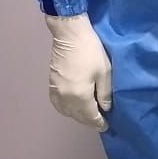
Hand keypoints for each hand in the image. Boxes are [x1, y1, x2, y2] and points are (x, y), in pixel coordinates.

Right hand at [45, 13, 111, 130]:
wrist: (69, 33)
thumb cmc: (90, 51)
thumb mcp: (104, 72)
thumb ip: (105, 93)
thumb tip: (105, 109)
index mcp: (80, 96)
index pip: (90, 117)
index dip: (99, 123)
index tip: (106, 125)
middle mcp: (65, 98)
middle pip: (77, 116)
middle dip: (88, 120)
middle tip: (99, 120)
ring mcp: (56, 91)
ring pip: (66, 112)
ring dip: (77, 115)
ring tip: (88, 112)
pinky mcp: (50, 84)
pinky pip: (57, 104)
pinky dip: (66, 109)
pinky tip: (73, 105)